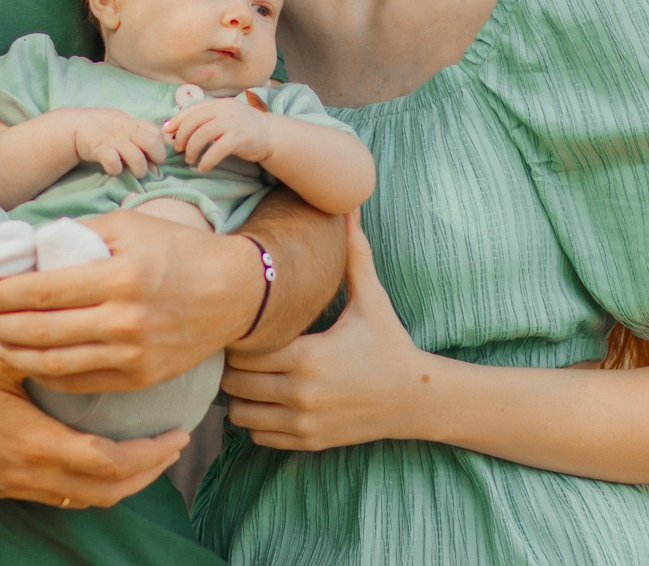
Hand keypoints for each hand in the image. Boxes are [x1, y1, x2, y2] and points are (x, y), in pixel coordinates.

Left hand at [0, 208, 262, 392]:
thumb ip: (79, 233)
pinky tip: (28, 362)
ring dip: (14, 355)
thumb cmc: (178, 250)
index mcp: (121, 275)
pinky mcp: (141, 378)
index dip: (0, 295)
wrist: (234, 292)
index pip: (42, 290)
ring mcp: (134, 353)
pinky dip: (47, 375)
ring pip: (56, 364)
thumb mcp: (130, 225)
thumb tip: (28, 247)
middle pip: (42, 330)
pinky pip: (82, 382)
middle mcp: (126, 318)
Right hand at [0, 339, 186, 506]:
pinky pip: (61, 496)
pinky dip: (93, 484)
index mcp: (31, 443)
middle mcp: (26, 474)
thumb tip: (84, 320)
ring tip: (148, 453)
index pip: (107, 464)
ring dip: (122, 482)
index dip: (148, 455)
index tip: (176, 433)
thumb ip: (41, 346)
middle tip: (173, 445)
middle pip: (104, 492)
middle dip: (146, 472)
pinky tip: (103, 458)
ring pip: (83, 500)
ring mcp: (13, 485)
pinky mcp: (2, 484)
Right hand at [61, 107, 166, 176]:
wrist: (75, 125)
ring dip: (139, 169)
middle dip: (157, 158)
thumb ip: (141, 138)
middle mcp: (127, 131)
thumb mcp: (124, 125)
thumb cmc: (104, 128)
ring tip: (135, 173)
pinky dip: (116, 169)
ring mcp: (114, 140)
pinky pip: (113, 162)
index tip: (154, 154)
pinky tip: (113, 169)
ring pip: (137, 157)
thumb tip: (156, 164)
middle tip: (151, 165)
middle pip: (153, 144)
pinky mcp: (100, 149)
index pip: (158, 133)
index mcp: (135, 124)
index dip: (160, 145)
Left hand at [164, 96, 273, 169]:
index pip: (190, 110)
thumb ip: (205, 119)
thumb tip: (174, 128)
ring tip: (190, 160)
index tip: (167, 133)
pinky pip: (216, 150)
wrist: (271, 134)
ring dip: (191, 150)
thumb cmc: (243, 127)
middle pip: (193, 122)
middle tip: (178, 150)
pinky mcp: (238, 138)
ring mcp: (231, 123)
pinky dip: (206, 161)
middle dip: (182, 138)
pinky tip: (203, 168)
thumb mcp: (224, 116)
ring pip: (201, 135)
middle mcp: (224, 110)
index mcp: (218, 104)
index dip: (176, 122)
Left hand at [220, 212, 424, 450]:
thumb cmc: (389, 343)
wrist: (416, 397)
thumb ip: (354, 255)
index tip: (247, 324)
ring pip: (239, 414)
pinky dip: (255, 420)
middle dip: (232, 366)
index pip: (244, 350)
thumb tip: (349, 207)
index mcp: (308, 355)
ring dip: (239, 395)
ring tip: (252, 374)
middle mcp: (301, 393)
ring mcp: (303, 422)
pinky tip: (268, 399)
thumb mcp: (371, 299)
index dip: (239, 337)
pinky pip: (257, 436)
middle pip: (234, 383)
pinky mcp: (307, 442)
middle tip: (243, 348)